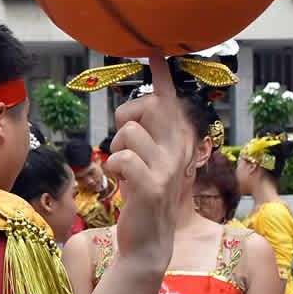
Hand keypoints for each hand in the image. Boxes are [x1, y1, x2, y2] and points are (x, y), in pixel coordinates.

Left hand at [106, 53, 193, 274]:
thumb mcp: (146, 163)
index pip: (170, 101)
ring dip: (116, 150)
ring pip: (128, 132)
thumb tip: (133, 110)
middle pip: (148, 106)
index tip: (156, 51)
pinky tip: (122, 185)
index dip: (161, 75)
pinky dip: (113, 169)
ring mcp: (168, 168)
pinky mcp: (152, 185)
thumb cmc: (141, 198)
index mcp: (178, 142)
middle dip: (126, 116)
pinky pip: (121, 157)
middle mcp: (179, 151)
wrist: (148, 242)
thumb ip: (143, 137)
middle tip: (125, 143)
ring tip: (125, 172)